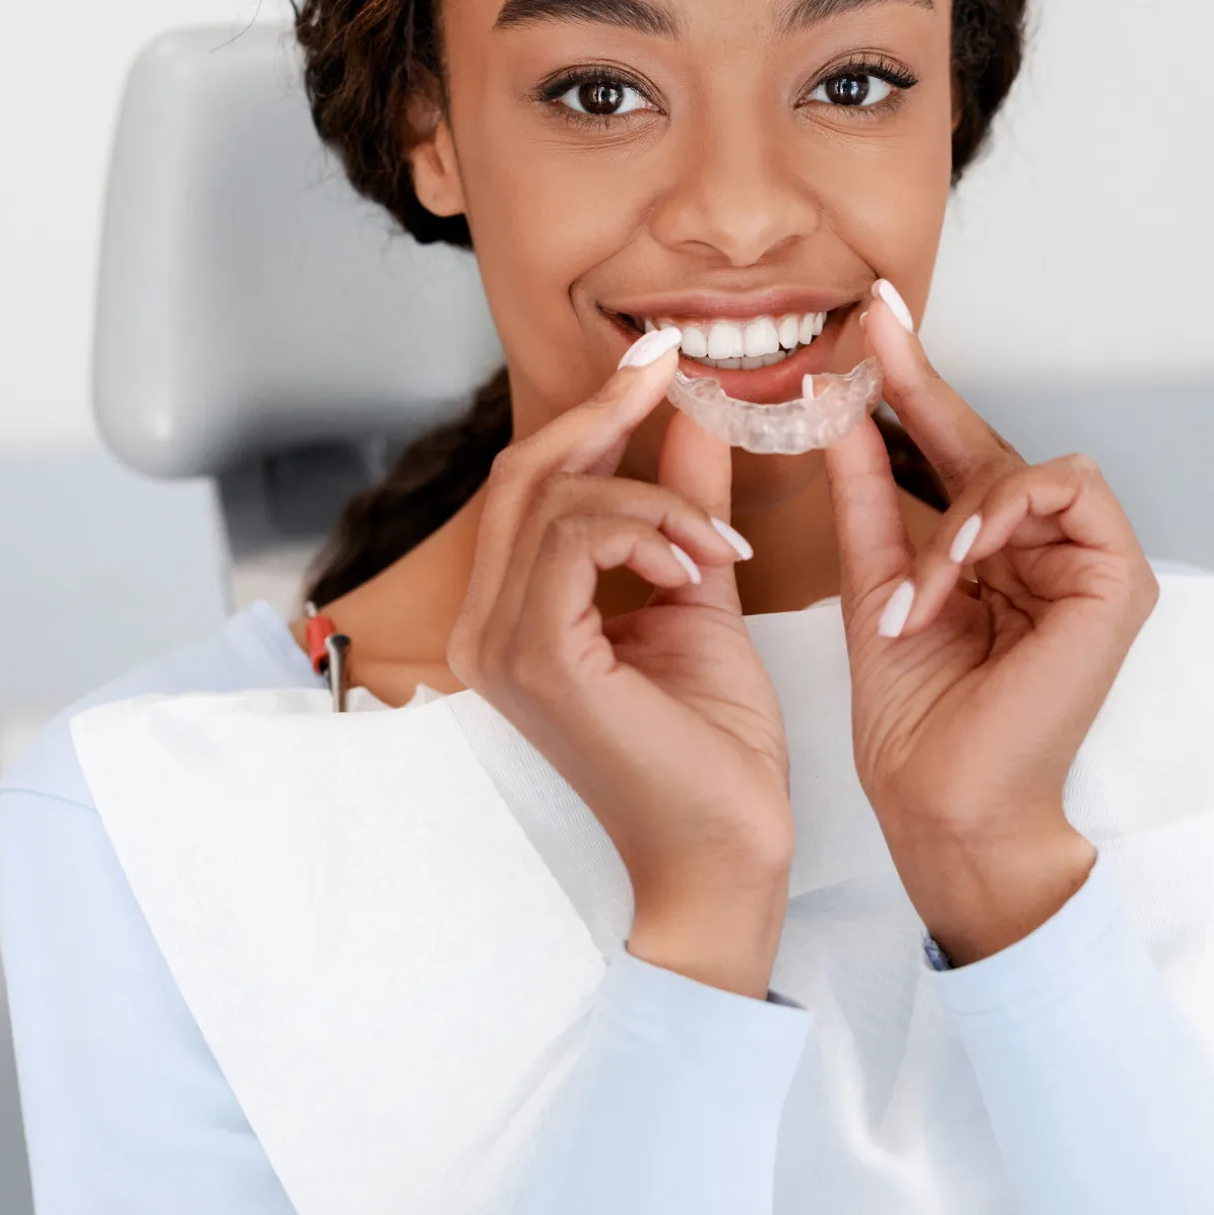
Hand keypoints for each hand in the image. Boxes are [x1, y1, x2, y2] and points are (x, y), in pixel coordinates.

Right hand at [447, 331, 790, 996]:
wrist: (727, 855)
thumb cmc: (712, 751)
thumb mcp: (698, 594)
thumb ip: (683, 507)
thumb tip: (692, 418)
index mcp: (514, 614)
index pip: (532, 485)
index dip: (592, 412)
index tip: (659, 358)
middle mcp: (486, 626)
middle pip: (525, 474)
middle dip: (605, 411)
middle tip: (674, 369)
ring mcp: (500, 644)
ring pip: (556, 497)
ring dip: (653, 495)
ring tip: (715, 544)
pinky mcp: (536, 660)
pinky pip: (578, 538)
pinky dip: (647, 528)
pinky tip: (697, 566)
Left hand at [823, 283, 1158, 964]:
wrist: (942, 804)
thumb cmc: (914, 715)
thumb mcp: (875, 578)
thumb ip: (867, 491)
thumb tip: (838, 405)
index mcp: (989, 552)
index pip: (951, 450)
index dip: (913, 383)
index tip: (869, 319)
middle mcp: (1042, 551)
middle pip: (990, 444)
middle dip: (924, 388)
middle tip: (873, 327)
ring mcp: (1087, 564)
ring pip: (1026, 467)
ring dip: (961, 512)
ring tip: (921, 587)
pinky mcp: (1121, 581)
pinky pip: (1066, 493)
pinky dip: (1004, 517)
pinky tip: (963, 556)